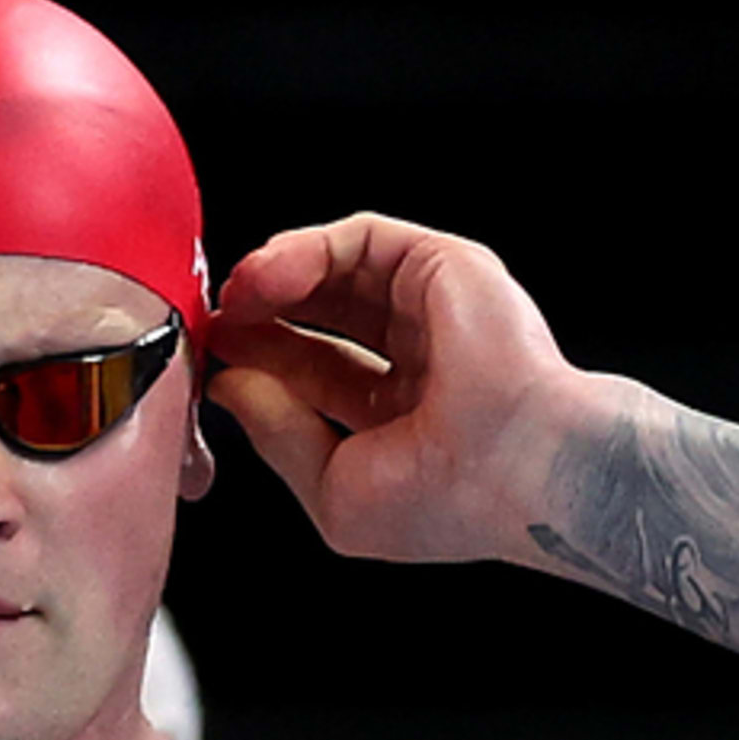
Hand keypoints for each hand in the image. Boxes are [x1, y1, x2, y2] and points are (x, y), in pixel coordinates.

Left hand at [205, 215, 583, 566]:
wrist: (523, 469)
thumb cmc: (452, 499)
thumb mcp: (334, 487)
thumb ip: (279, 434)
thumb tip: (231, 388)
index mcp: (404, 416)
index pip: (318, 372)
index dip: (263, 362)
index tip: (217, 363)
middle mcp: (422, 357)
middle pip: (324, 314)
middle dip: (262, 316)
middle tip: (215, 326)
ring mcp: (433, 309)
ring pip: (338, 270)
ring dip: (273, 278)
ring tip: (234, 301)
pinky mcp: (441, 265)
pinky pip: (359, 239)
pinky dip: (304, 251)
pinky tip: (266, 278)